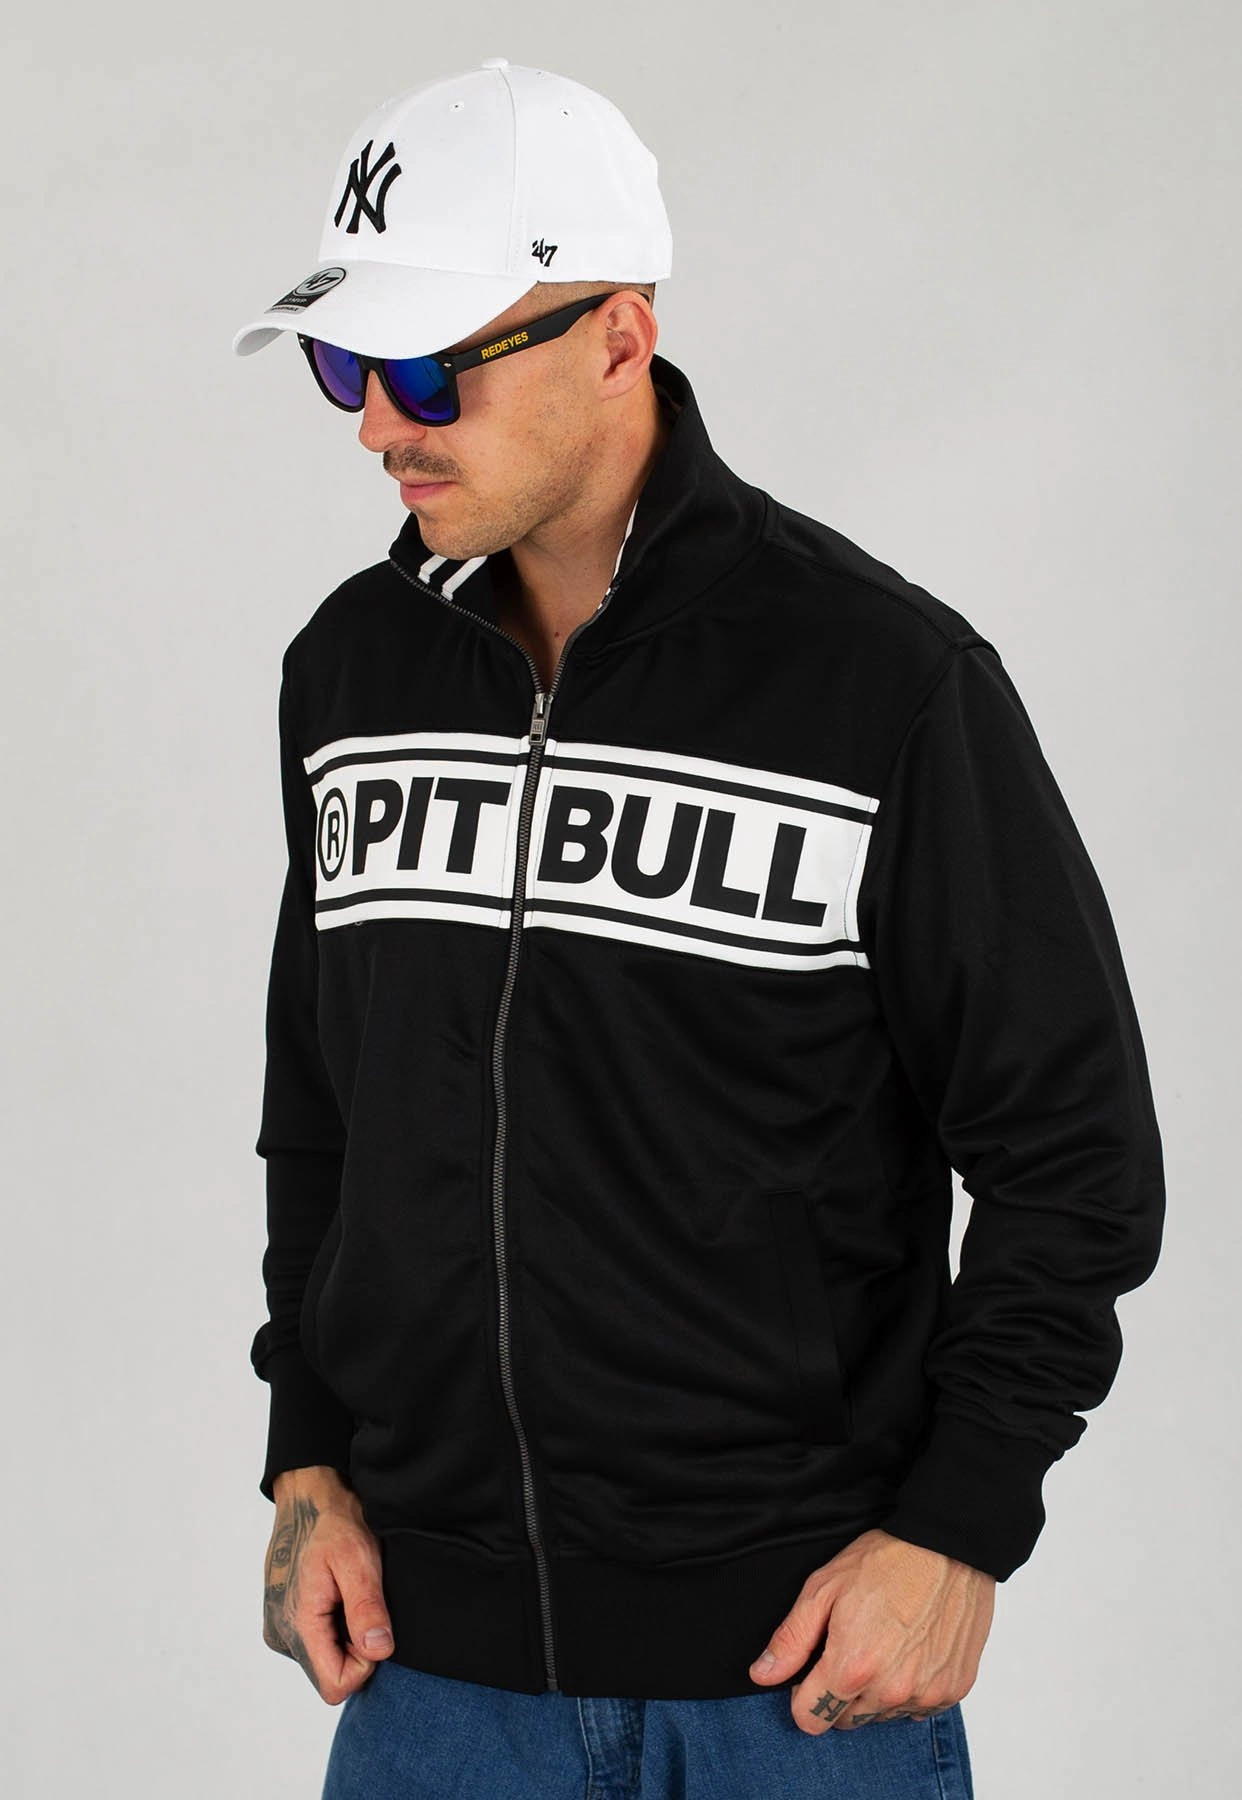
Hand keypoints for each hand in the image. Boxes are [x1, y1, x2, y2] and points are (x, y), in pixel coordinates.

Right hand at [262, 1466, 394, 1704]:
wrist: (309, 1498)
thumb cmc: (336, 1523)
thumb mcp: (358, 1559)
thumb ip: (366, 1608)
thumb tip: (378, 1652)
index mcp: (297, 1623)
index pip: (335, 1685)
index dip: (364, 1663)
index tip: (372, 1623)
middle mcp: (280, 1634)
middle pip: (329, 1675)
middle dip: (355, 1650)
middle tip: (363, 1602)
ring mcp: (278, 1629)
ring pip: (323, 1661)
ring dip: (344, 1637)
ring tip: (348, 1593)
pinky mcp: (282, 1622)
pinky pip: (315, 1645)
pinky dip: (332, 1627)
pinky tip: (336, 1594)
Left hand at [747, 1527, 994, 1734]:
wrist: (949, 1546)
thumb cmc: (886, 1560)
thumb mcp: (824, 1588)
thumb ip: (791, 1639)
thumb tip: (762, 1674)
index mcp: (851, 1668)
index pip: (809, 1720)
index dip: (803, 1694)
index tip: (812, 1668)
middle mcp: (889, 1692)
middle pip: (845, 1722)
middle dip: (838, 1694)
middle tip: (850, 1646)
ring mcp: (925, 1695)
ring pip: (881, 1716)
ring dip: (875, 1693)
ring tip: (883, 1644)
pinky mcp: (953, 1691)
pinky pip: (918, 1710)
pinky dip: (909, 1690)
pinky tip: (910, 1652)